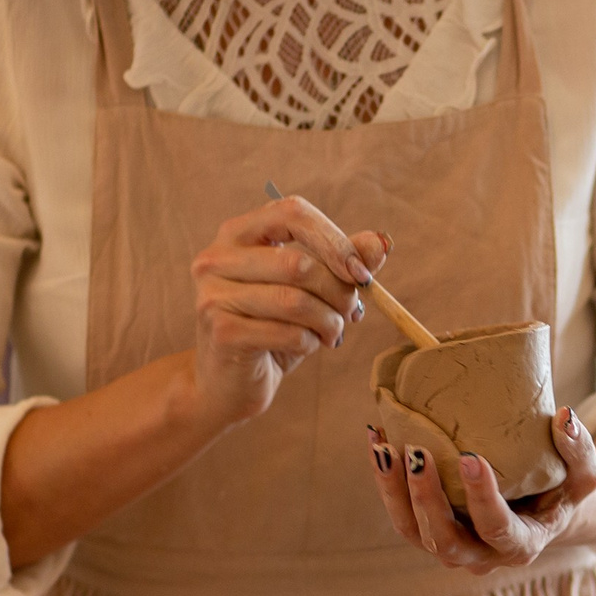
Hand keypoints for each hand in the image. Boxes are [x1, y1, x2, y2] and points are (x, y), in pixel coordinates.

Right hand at [187, 194, 383, 428]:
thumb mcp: (309, 291)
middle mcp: (218, 258)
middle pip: (300, 262)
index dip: (335, 241)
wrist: (228, 382)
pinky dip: (310, 342)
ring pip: (296, 301)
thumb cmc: (271, 328)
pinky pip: (289, 333)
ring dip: (329, 321)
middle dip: (339, 291)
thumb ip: (341, 261)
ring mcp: (214, 295)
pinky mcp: (223, 332)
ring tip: (333, 332)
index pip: (293, 213)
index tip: (361, 273)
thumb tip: (380, 242)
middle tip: (351, 312)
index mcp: (239, 234)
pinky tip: (307, 345)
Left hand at [371, 408, 595, 574]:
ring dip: (394, 491)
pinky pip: (400, 514)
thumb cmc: (562, 489)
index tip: (470, 458)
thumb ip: (579, 450)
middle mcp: (481, 555)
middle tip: (417, 453)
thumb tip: (564, 416)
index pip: (498, 529)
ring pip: (413, 531)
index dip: (482, 499)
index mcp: (521, 545)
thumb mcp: (584, 474)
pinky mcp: (427, 531)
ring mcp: (450, 547)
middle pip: (445, 541)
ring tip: (384, 446)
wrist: (538, 508)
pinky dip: (386, 481)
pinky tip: (378, 441)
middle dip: (427, 499)